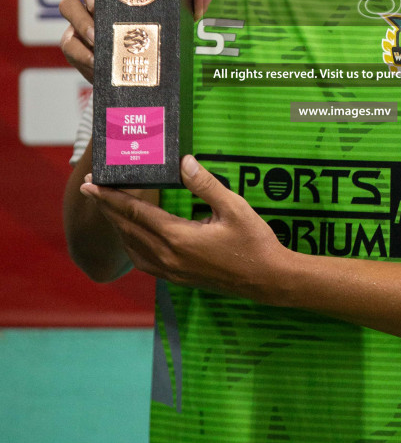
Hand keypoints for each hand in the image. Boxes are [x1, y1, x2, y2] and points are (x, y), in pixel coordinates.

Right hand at [59, 0, 211, 83]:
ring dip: (81, 18)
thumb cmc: (161, 35)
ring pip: (68, 5)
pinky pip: (69, 43)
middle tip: (99, 2)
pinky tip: (96, 57)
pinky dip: (81, 50)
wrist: (146, 75)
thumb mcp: (178, 18)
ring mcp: (82, 18)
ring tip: (98, 33)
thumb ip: (190, 4)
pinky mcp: (76, 45)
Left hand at [79, 155, 291, 301]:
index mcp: (179, 238)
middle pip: (127, 229)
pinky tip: (133, 236)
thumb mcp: (234, 206)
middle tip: (91, 189)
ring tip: (109, 208)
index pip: (136, 213)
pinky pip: (144, 261)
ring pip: (132, 248)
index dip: (111, 197)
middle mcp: (169, 257)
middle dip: (107, 208)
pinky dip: (131, 244)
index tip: (91, 184)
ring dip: (117, 227)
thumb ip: (206, 184)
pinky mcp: (178, 278)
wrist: (267, 280)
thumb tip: (184, 162)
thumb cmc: (254, 241)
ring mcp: (172, 271)